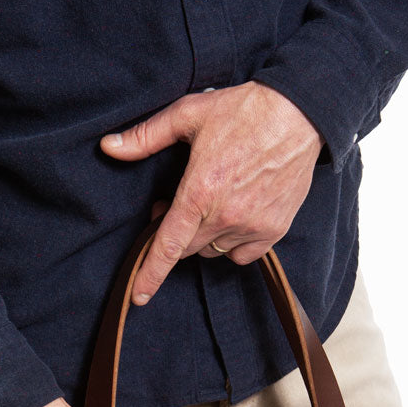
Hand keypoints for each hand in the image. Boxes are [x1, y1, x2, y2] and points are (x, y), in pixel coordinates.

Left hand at [99, 80, 323, 304]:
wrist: (299, 114)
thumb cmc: (243, 110)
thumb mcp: (188, 114)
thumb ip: (145, 136)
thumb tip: (108, 147)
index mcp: (199, 192)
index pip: (167, 246)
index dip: (149, 274)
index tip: (139, 296)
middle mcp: (225, 216)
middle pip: (187, 247)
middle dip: (177, 231)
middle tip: (180, 202)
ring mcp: (251, 226)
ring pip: (213, 251)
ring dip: (205, 236)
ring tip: (212, 203)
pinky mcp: (273, 231)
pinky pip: (241, 255)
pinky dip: (233, 244)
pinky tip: (235, 216)